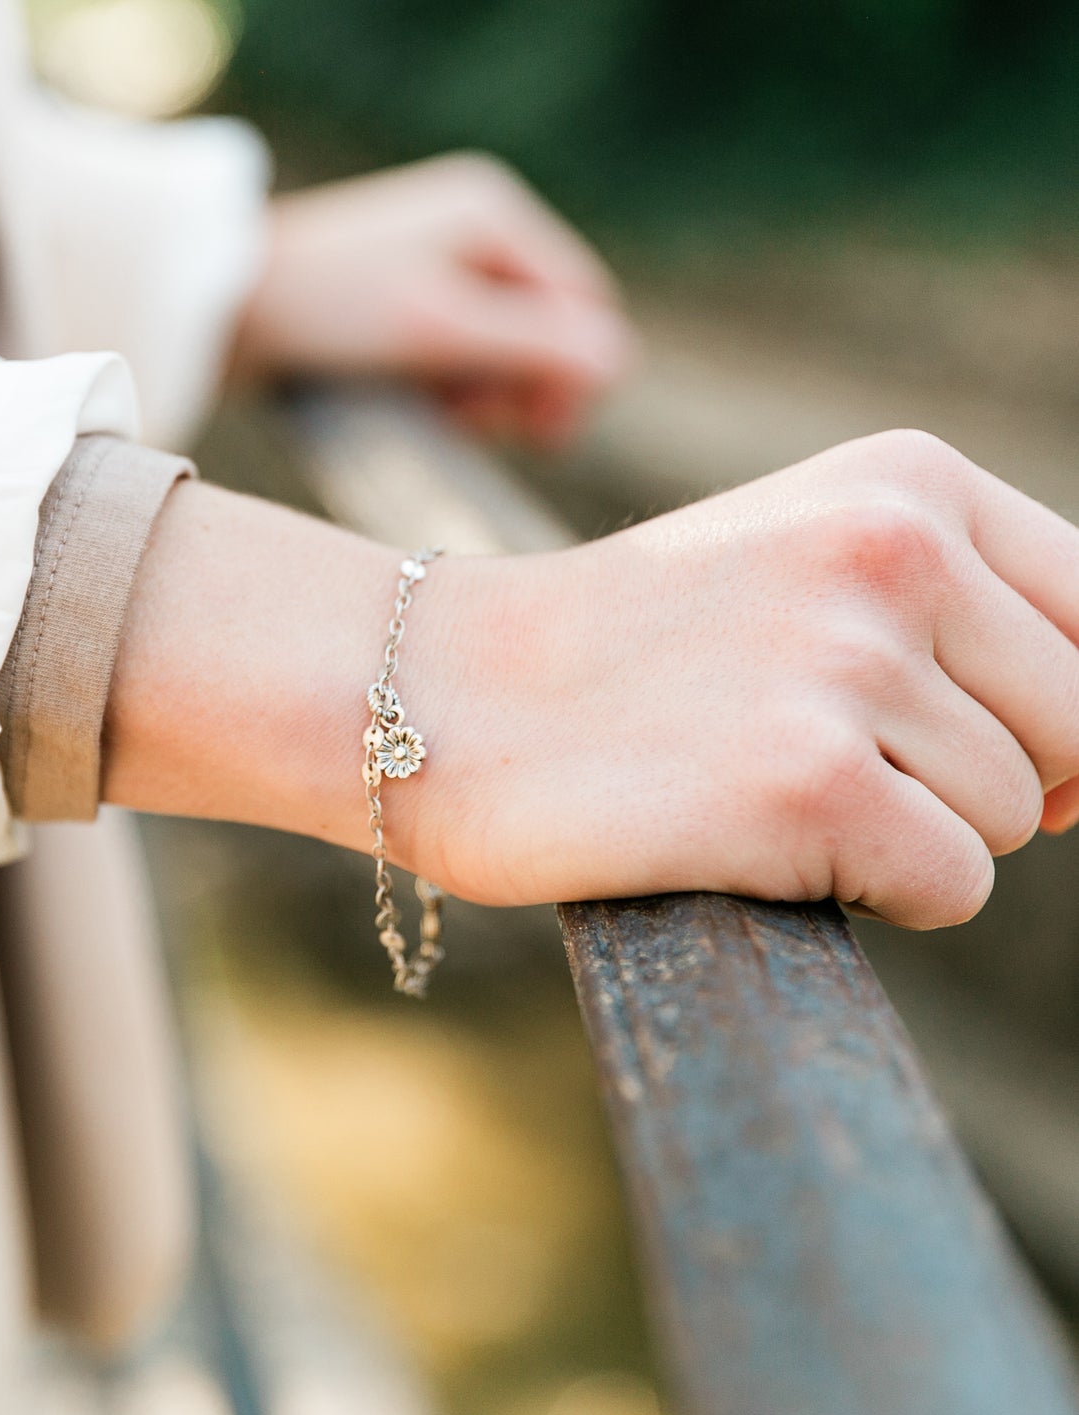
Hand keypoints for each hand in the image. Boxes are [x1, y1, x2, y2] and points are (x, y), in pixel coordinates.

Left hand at [230, 153, 634, 448]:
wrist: (220, 306)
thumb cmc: (328, 306)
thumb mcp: (438, 328)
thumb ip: (533, 345)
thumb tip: (618, 364)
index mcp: (495, 216)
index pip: (581, 304)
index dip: (575, 375)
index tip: (540, 436)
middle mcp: (475, 233)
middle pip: (545, 330)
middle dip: (519, 387)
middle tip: (472, 424)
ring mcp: (440, 267)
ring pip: (501, 352)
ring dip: (481, 396)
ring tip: (434, 414)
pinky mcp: (406, 305)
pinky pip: (458, 358)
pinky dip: (447, 390)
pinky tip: (415, 407)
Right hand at [402, 430, 1078, 925]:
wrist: (439, 691)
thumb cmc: (617, 650)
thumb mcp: (792, 568)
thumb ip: (952, 618)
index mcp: (904, 483)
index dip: (1058, 706)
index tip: (994, 749)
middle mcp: (891, 553)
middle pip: (1075, 725)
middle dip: (987, 777)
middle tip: (840, 770)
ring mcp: (847, 664)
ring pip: (1011, 816)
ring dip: (906, 832)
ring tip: (761, 789)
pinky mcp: (806, 781)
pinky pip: (951, 884)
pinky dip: (874, 890)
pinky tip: (759, 843)